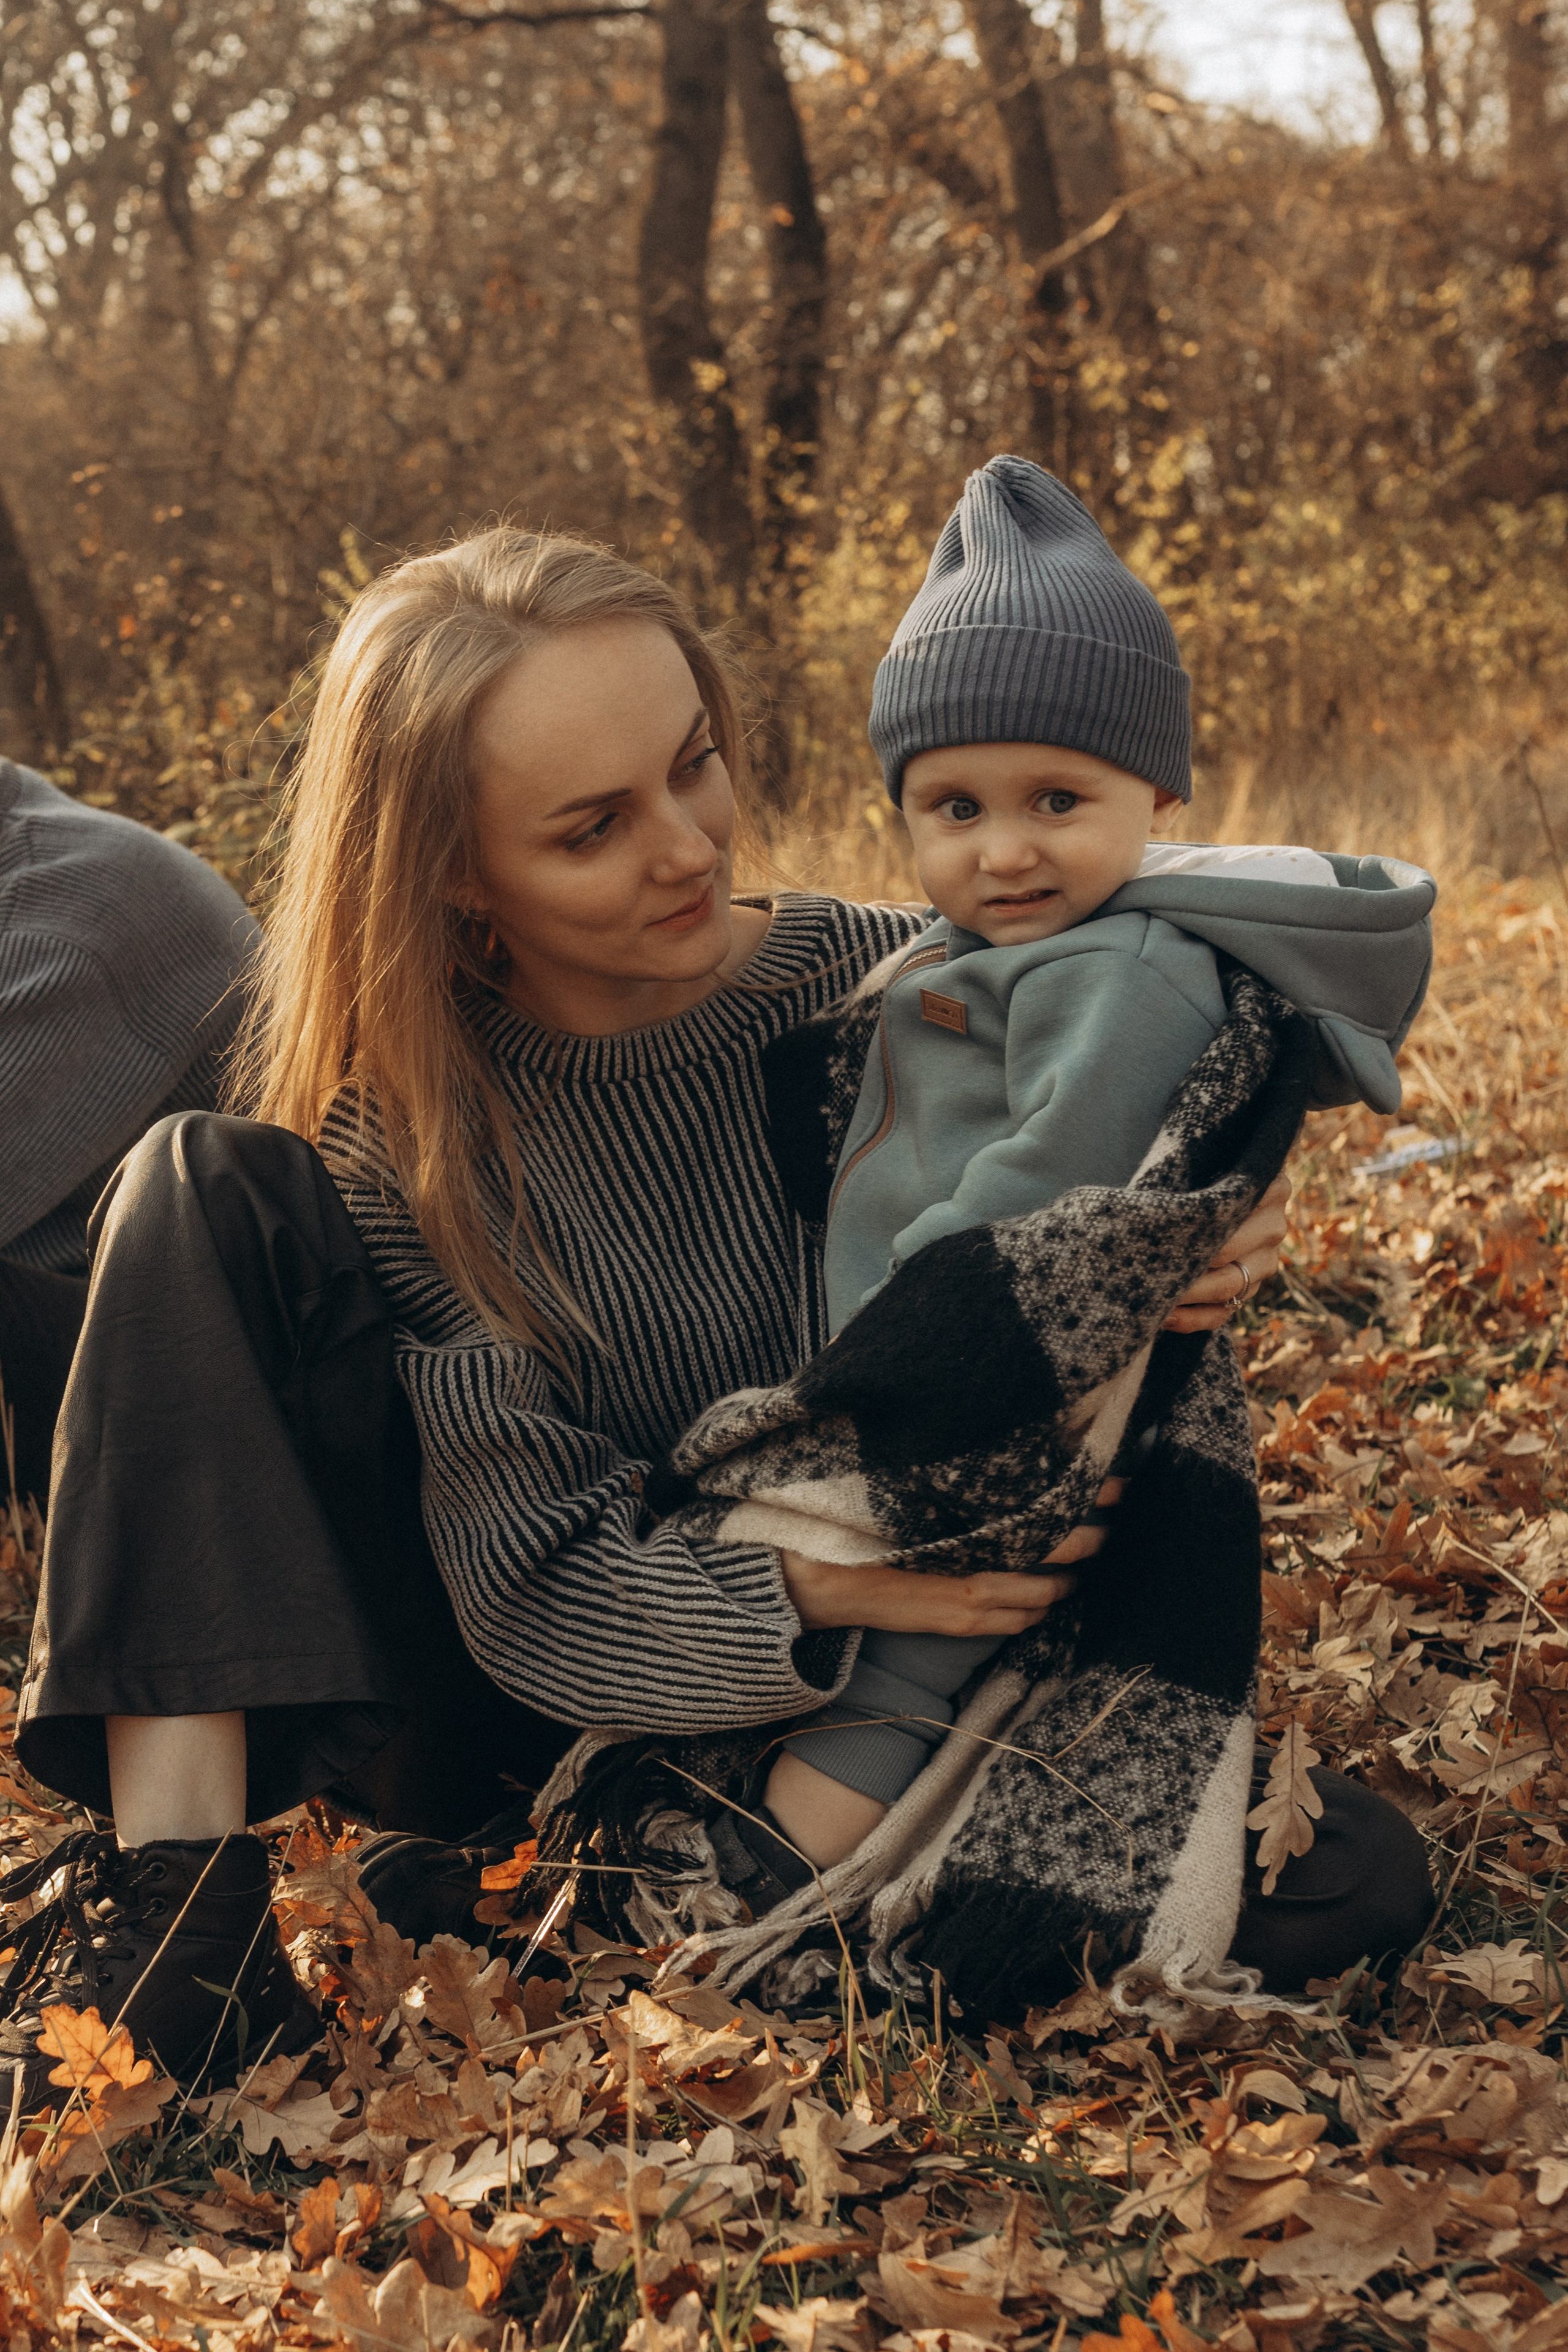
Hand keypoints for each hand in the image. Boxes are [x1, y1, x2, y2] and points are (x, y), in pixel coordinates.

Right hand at [778, 1475, 1121, 1634]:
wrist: (815, 1580)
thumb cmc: (853, 1526)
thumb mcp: (905, 1494)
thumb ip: (950, 1480)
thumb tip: (988, 1448)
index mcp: (965, 1534)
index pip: (1044, 1520)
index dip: (1084, 1502)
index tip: (1115, 1485)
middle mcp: (974, 1571)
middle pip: (1053, 1556)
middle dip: (1088, 1541)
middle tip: (1110, 1523)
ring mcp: (968, 1603)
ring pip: (1039, 1598)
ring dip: (1064, 1580)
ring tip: (1085, 1559)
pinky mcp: (957, 1624)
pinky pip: (1014, 1621)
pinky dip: (1036, 1608)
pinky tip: (1043, 1593)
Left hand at [1164, 1172, 1289, 1333]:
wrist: (1202, 1196)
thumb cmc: (1195, 1175)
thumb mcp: (1198, 1165)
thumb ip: (1193, 1171)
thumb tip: (1154, 1194)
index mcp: (1271, 1187)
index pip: (1238, 1206)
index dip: (1199, 1219)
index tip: (1166, 1226)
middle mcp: (1274, 1226)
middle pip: (1228, 1251)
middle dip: (1186, 1262)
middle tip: (1149, 1266)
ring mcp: (1266, 1262)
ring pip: (1227, 1287)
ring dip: (1186, 1294)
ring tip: (1154, 1295)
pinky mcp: (1249, 1291)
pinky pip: (1222, 1313)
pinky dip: (1191, 1319)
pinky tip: (1165, 1317)